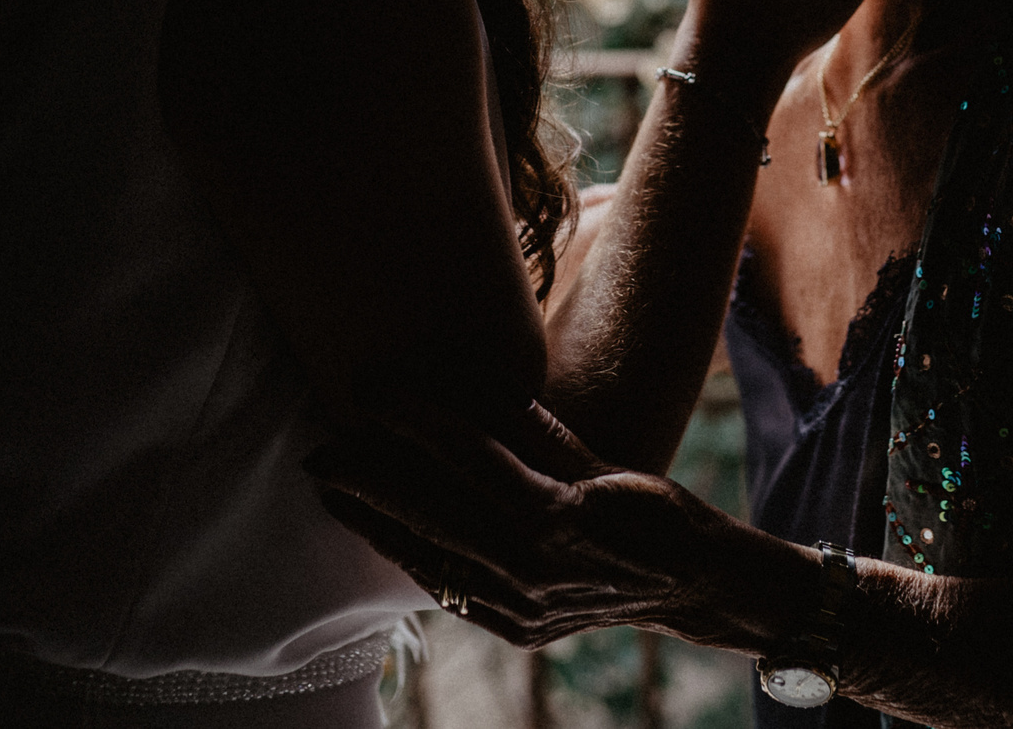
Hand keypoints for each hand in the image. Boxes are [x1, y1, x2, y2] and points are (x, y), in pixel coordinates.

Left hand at [309, 399, 803, 652]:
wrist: (692, 586)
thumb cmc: (652, 509)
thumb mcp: (598, 459)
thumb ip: (533, 430)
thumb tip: (474, 382)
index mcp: (556, 514)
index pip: (467, 456)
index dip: (413, 418)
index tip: (371, 390)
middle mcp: (532, 567)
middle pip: (430, 512)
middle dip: (368, 477)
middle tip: (320, 449)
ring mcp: (521, 607)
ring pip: (429, 558)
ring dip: (374, 522)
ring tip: (331, 490)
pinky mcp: (516, 629)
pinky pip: (448, 591)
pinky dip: (410, 558)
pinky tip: (380, 534)